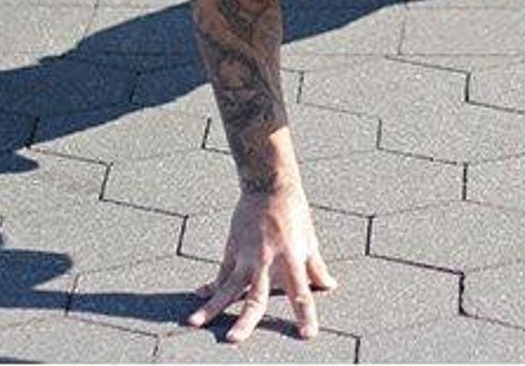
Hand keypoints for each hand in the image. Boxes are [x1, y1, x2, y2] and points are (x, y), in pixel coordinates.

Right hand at [186, 185, 337, 341]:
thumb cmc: (293, 212)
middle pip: (255, 296)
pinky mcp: (231, 248)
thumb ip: (317, 266)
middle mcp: (266, 260)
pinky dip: (209, 286)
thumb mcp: (309, 239)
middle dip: (245, 320)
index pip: (301, 293)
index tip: (307, 335)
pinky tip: (198, 297)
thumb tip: (330, 285)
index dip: (305, 315)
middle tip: (234, 339)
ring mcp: (245, 255)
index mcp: (291, 258)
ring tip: (194, 323)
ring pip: (227, 286)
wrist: (268, 185)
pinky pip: (220, 273)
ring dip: (211, 306)